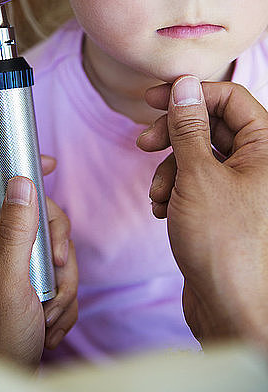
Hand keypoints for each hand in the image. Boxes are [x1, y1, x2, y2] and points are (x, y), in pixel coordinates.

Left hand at [0, 158, 77, 366]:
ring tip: (48, 309)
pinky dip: (60, 294)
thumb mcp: (8, 285)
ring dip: (61, 276)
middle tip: (57, 266)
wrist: (3, 383)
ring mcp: (6, 262)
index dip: (13, 164)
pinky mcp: (24, 278)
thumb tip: (21, 181)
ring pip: (48, 241)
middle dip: (54, 239)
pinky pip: (55, 268)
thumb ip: (16, 230)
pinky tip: (48, 319)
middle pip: (29, 209)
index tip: (47, 165)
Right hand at [137, 75, 267, 348]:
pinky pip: (195, 181)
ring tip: (158, 195)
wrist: (230, 312)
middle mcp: (258, 164)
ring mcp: (241, 187)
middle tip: (143, 142)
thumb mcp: (198, 175)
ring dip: (169, 169)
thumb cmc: (224, 245)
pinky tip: (162, 210)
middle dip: (173, 135)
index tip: (153, 98)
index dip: (191, 94)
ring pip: (198, 155)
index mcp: (267, 149)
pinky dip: (174, 189)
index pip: (230, 99)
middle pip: (211, 125)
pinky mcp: (223, 207)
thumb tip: (184, 86)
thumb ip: (189, 126)